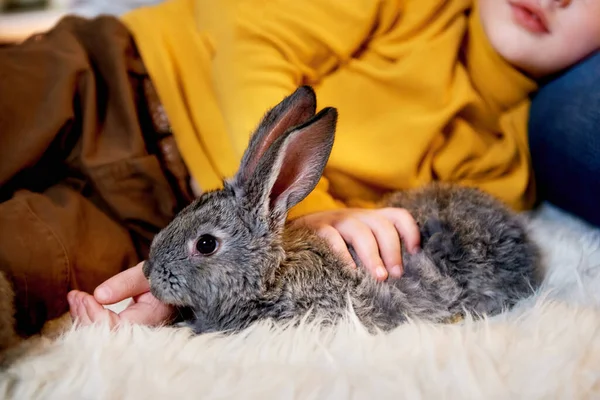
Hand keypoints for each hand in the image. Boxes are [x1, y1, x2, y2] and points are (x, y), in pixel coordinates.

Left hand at [67, 261, 173, 327]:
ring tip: (74, 297)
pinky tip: (81, 305)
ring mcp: (137, 333)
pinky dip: (90, 318)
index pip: (116, 326)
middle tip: (75, 296)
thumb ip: (126, 283)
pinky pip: (105, 330)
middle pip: (106, 335)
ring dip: (84, 317)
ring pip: (103, 335)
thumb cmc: (165, 273)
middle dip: (86, 316)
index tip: (84, 296)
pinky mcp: (129, 330)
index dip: (96, 314)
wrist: (178, 278)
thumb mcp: (146, 273)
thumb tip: (99, 295)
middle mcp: (144, 331)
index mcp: (152, 316)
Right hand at [291, 208, 420, 280]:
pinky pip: (332, 238)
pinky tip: (350, 272)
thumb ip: (374, 251)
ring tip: (379, 277)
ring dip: (373, 255)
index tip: (415, 252)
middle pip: (382, 225)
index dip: (410, 231)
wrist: (291, 238)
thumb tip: (397, 274)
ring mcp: (334, 219)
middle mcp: (355, 215)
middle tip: (395, 275)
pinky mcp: (315, 228)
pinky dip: (343, 254)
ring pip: (360, 231)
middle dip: (393, 251)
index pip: (397, 216)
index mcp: (368, 218)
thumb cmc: (330, 248)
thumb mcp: (355, 244)